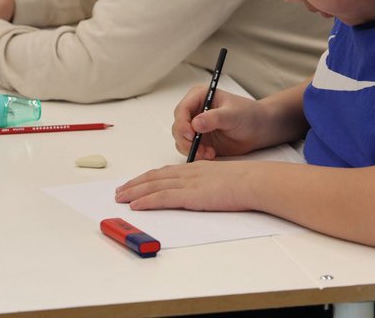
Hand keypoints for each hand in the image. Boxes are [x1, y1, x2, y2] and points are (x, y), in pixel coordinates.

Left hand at [115, 160, 256, 211]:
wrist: (254, 181)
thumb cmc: (245, 181)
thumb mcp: (222, 179)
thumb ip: (208, 183)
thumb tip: (203, 192)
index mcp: (196, 168)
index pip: (165, 172)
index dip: (147, 177)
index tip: (136, 182)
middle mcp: (188, 173)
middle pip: (154, 177)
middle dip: (135, 184)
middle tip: (120, 191)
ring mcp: (188, 183)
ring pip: (154, 186)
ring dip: (134, 192)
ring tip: (120, 198)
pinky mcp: (191, 195)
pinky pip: (162, 197)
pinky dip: (146, 200)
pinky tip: (135, 205)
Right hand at [168, 87, 264, 160]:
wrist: (259, 129)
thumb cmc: (249, 115)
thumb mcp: (233, 114)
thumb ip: (214, 118)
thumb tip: (195, 123)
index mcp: (199, 96)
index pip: (182, 109)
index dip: (182, 123)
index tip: (191, 135)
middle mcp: (194, 111)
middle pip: (178, 126)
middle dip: (186, 140)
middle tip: (200, 149)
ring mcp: (196, 127)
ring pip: (181, 140)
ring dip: (192, 149)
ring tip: (209, 153)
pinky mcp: (200, 140)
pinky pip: (189, 149)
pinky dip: (197, 154)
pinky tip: (211, 154)